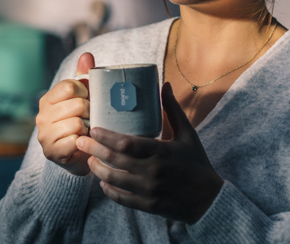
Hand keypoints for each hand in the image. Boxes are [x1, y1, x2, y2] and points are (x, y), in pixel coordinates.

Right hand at [36, 52, 94, 175]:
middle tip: (90, 120)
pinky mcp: (51, 152)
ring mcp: (44, 135)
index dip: (86, 92)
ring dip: (88, 129)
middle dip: (91, 113)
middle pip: (78, 104)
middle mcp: (42, 115)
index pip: (70, 86)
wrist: (79, 155)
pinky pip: (76, 141)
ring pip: (78, 123)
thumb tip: (86, 55)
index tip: (88, 100)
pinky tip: (82, 144)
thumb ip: (84, 76)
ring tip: (87, 132)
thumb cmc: (82, 122)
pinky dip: (84, 143)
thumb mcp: (83, 97)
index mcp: (47, 99)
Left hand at [75, 82, 222, 223]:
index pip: (127, 144)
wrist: (209, 199)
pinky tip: (102, 182)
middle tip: (80, 141)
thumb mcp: (188, 134)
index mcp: (161, 152)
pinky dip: (108, 190)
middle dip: (94, 149)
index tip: (94, 129)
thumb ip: (173, 110)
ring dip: (98, 169)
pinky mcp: (148, 206)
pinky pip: (121, 198)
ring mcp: (149, 191)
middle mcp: (153, 172)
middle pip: (115, 160)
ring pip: (114, 180)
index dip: (106, 137)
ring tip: (89, 159)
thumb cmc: (196, 163)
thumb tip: (165, 84)